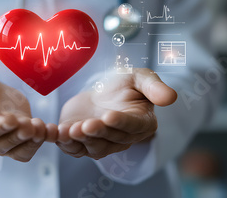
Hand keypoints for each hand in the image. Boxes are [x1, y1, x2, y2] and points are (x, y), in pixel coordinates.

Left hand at [56, 68, 176, 159]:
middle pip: (110, 138)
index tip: (109, 116)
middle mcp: (122, 138)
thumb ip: (153, 86)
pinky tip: (55, 132)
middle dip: (98, 132)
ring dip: (80, 140)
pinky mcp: (81, 143)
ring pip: (92, 147)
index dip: (121, 122)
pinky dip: (63, 142)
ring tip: (71, 130)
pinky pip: (73, 147)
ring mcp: (101, 143)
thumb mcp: (140, 78)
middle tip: (86, 124)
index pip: (132, 126)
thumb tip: (171, 97)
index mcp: (141, 123)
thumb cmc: (124, 85)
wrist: (102, 93)